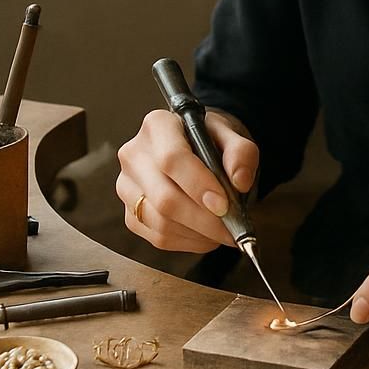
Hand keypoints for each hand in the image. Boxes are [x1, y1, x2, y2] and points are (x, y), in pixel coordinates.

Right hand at [117, 108, 258, 252]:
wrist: (196, 151)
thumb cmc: (211, 143)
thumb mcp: (232, 136)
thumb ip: (241, 153)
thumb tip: (240, 181)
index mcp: (158, 126)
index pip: (172, 159)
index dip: (199, 185)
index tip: (224, 205)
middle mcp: (134, 155)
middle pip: (165, 198)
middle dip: (204, 220)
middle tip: (232, 228)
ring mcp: (128, 187)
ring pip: (162, 223)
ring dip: (199, 234)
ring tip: (223, 230)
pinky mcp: (131, 214)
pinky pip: (159, 238)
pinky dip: (189, 241)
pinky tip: (206, 234)